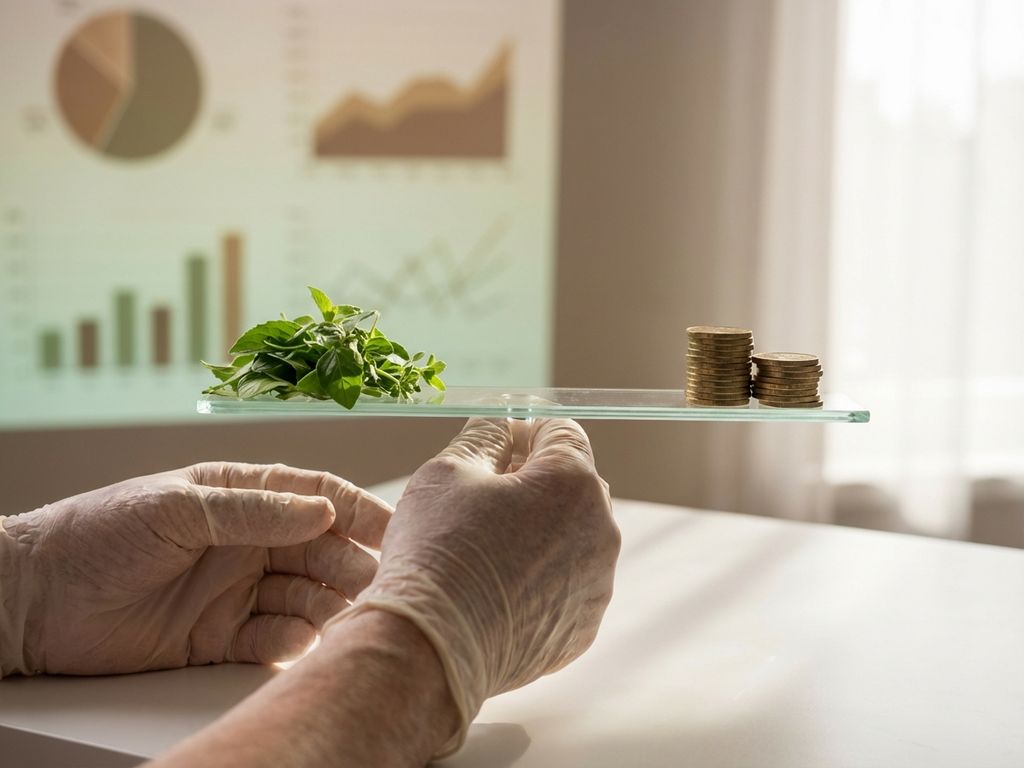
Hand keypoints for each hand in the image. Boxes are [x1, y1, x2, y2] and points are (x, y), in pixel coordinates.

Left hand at [0, 463, 390, 676]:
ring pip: (305, 597)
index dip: (359, 511)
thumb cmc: (99, 532)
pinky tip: (301, 642)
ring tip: (348, 618)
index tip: (396, 530)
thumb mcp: (180, 507)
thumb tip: (324, 511)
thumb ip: (254, 510)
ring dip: (330, 606)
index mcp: (242, 496)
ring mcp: (237, 590)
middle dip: (353, 565)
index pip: (316, 497)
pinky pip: (273, 639)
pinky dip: (293, 642)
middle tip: (379, 585)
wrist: (35, 599)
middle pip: (321, 551)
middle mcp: (248, 542)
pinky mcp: (222, 637)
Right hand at [324, 418, 619, 755]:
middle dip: (534, 482)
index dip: (525, 432)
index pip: (562, 431)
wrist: (432, 649)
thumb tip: (499, 425)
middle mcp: (600, 530)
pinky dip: (539, 581)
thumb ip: (483, 436)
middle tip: (480, 499)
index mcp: (573, 481)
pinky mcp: (582, 628)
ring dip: (539, 533)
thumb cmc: (438, 552)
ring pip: (571, 538)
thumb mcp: (448, 471)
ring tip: (484, 551)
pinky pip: (566, 587)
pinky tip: (495, 590)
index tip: (495, 448)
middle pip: (573, 485)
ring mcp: (596, 584)